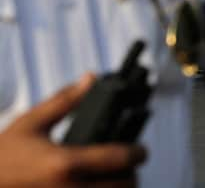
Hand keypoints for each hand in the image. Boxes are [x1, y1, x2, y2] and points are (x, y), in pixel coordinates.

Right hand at [0, 75, 146, 186]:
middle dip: (131, 176)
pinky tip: (97, 186)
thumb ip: (64, 101)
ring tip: (115, 179)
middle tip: (129, 166)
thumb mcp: (30, 124)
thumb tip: (90, 79)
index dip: (137, 153)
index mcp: (64, 162)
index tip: (140, 150)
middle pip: (123, 187)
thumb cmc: (2, 156)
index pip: (119, 158)